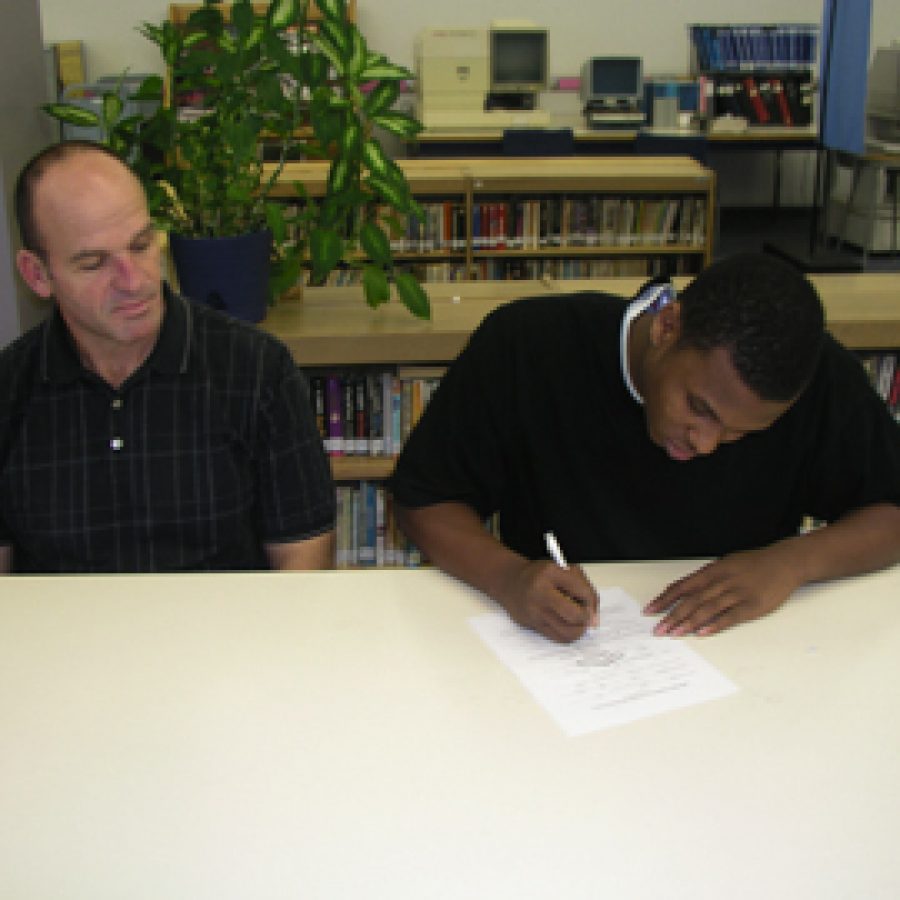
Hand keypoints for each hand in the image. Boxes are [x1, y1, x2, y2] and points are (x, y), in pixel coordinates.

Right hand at [496, 559, 597, 642]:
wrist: (510, 582)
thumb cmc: (542, 575)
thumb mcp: (564, 570)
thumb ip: (583, 588)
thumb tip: (594, 619)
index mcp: (551, 573)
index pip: (582, 592)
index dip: (592, 602)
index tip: (590, 605)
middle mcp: (541, 592)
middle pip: (574, 614)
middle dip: (585, 618)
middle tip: (586, 617)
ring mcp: (535, 610)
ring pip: (567, 631)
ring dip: (579, 630)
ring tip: (577, 622)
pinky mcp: (532, 624)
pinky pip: (557, 637)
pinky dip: (568, 635)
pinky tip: (567, 626)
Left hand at [644, 545, 804, 636]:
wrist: (784, 562)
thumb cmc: (752, 565)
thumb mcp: (725, 565)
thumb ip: (705, 578)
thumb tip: (682, 590)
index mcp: (712, 571)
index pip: (682, 586)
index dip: (664, 599)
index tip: (650, 610)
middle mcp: (721, 581)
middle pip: (691, 600)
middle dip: (672, 615)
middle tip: (658, 629)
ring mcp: (737, 593)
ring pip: (707, 608)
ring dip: (689, 622)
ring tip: (674, 633)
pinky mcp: (752, 605)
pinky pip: (730, 616)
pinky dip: (715, 624)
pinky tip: (702, 632)